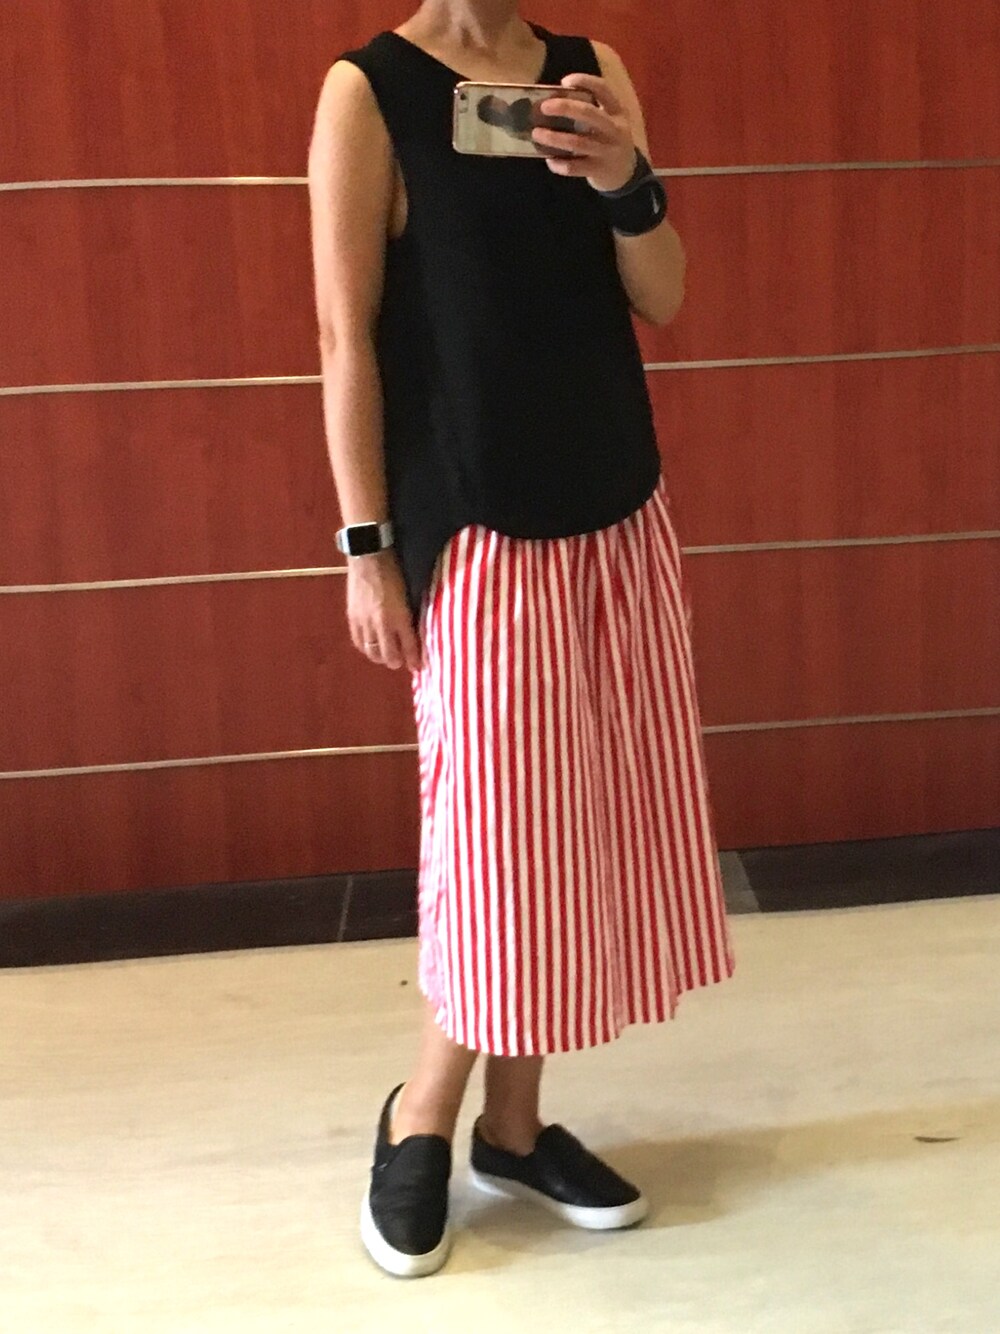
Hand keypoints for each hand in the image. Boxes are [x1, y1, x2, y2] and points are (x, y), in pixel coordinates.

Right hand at [346, 549, 423, 671]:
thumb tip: (415, 633)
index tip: (419, 667)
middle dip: (398, 662)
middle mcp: (382, 624)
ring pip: (373, 653)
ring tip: (388, 655)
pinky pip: (359, 642)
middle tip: (403, 660)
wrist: (369, 557)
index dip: (415, 661)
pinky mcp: (353, 618)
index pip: (409, 647)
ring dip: (382, 657)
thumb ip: (411, 615)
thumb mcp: (409, 594)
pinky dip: (367, 649)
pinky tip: (372, 646)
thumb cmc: (395, 571)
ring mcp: (365, 622)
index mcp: (400, 616)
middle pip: (389, 656)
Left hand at [533, 73, 636, 192]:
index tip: (565, 81)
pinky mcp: (598, 170)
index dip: (585, 81)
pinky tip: (549, 160)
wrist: (625, 173)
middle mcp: (614, 129)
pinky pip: (575, 167)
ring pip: (578, 143)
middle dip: (565, 108)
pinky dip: (559, 164)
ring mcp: (607, 151)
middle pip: (588, 114)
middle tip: (543, 107)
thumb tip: (553, 102)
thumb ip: (590, 111)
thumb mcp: (609, 120)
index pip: (603, 89)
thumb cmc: (608, 140)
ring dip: (554, 138)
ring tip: (537, 134)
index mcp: (616, 111)